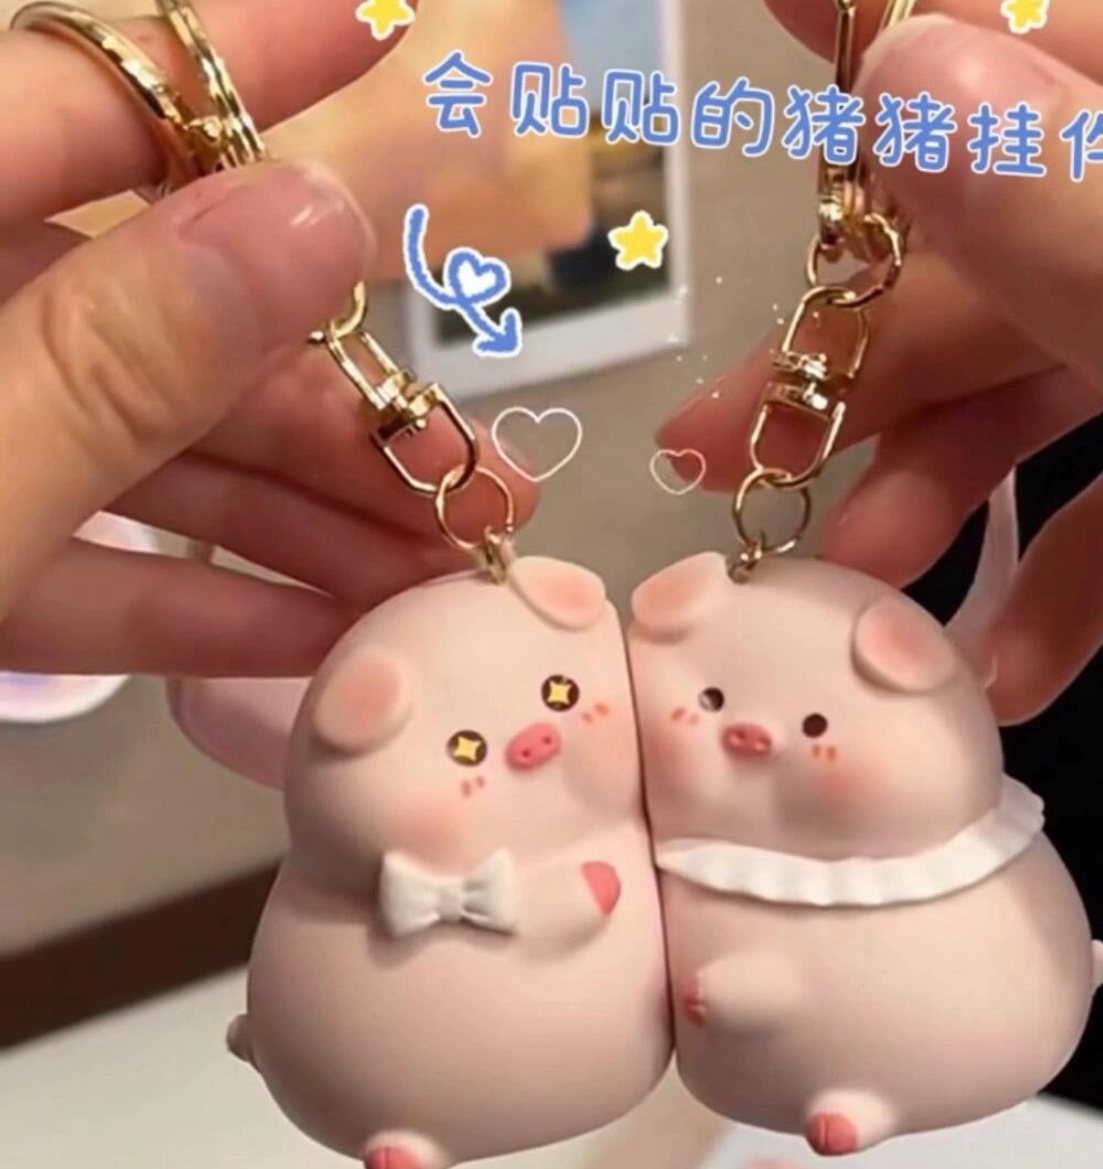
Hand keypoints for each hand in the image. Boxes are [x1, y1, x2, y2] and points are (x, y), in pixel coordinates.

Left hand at [0, 0, 535, 677]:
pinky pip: (80, 563)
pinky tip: (316, 639)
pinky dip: (190, 606)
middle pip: (165, 326)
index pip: (97, 100)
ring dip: (296, 523)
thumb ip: (118, 354)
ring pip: (140, 456)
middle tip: (489, 478)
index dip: (251, 62)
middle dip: (340, 412)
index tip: (389, 32)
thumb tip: (317, 216)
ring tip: (438, 577)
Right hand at [660, 0, 1102, 721]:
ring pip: (1100, 360)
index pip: (1068, 48)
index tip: (769, 7)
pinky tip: (1016, 660)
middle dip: (888, 358)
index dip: (909, 32)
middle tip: (725, 449)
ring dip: (968, 477)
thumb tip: (918, 74)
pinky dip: (1088, 553)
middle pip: (1053, 237)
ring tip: (857, 587)